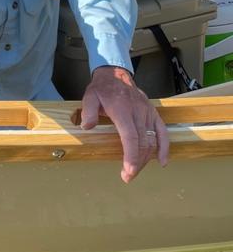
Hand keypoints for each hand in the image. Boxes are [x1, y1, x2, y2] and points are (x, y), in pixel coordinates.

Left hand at [81, 65, 168, 182]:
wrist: (115, 74)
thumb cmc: (102, 89)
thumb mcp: (89, 96)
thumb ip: (88, 111)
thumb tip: (87, 126)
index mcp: (122, 109)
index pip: (130, 137)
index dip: (130, 156)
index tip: (128, 171)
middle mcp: (138, 112)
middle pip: (142, 143)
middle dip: (136, 163)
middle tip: (128, 177)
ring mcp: (148, 113)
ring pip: (152, 140)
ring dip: (145, 159)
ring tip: (135, 172)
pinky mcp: (153, 114)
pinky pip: (162, 132)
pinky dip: (164, 147)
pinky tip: (162, 161)